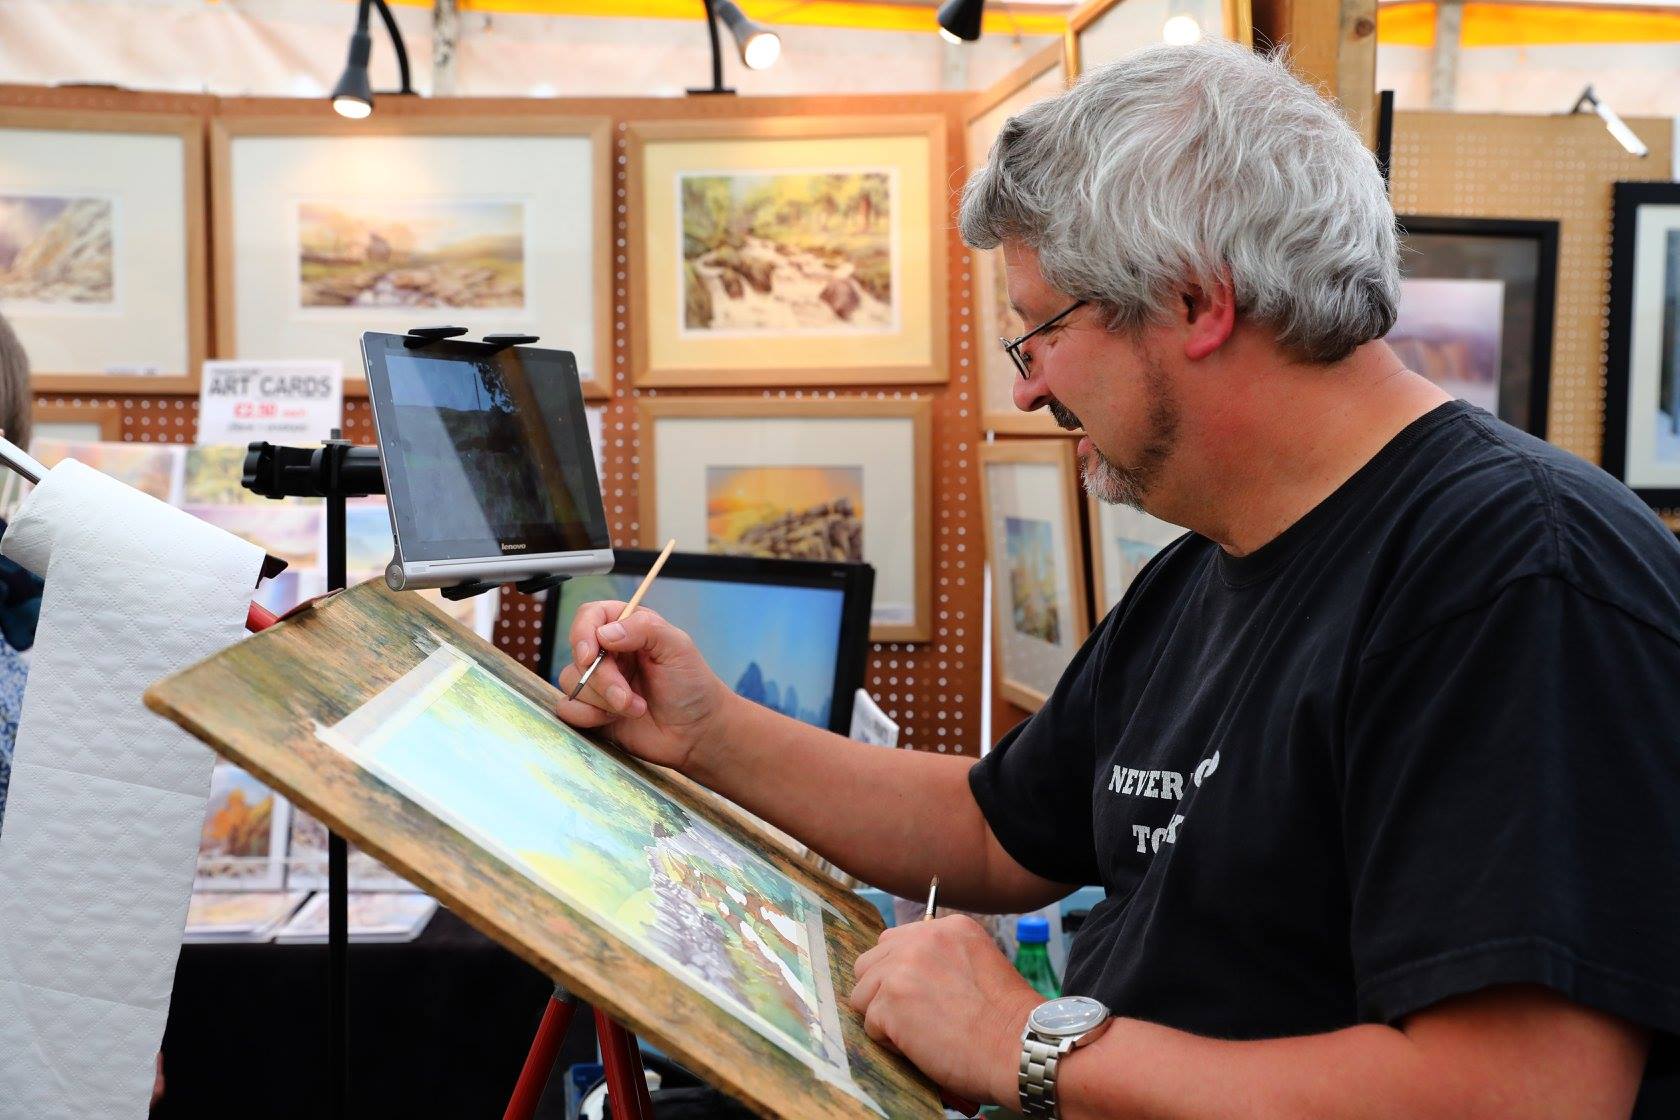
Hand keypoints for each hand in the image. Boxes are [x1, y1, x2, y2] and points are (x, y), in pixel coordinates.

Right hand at [552, 600, 736, 773]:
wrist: (696, 732)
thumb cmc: (693, 686)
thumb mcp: (678, 647)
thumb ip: (644, 629)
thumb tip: (604, 633)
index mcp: (628, 629)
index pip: (590, 616)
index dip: (583, 632)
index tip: (591, 655)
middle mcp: (610, 653)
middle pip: (579, 654)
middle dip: (603, 679)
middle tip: (627, 697)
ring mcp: (599, 682)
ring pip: (570, 682)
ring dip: (602, 701)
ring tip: (635, 709)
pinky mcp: (592, 710)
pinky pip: (568, 708)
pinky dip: (586, 716)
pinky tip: (612, 721)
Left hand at [849, 915, 1040, 1106]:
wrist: (1019, 1047)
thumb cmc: (1007, 1020)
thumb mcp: (979, 963)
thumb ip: (943, 958)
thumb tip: (906, 975)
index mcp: (948, 927)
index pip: (896, 942)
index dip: (901, 974)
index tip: (921, 996)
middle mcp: (921, 939)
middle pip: (871, 963)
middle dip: (884, 992)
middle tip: (915, 1017)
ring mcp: (901, 968)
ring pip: (863, 994)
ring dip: (884, 1017)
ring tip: (920, 1033)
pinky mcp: (889, 1002)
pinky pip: (870, 1024)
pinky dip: (890, 1042)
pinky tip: (922, 1046)